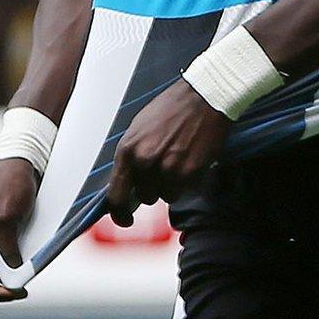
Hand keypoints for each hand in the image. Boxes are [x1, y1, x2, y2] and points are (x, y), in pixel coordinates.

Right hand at [0, 158, 38, 301]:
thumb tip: (14, 275)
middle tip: (24, 289)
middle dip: (1, 286)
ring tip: (26, 275)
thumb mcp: (5, 218)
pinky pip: (0, 260)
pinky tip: (25, 264)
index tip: (16, 293)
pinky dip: (13, 265)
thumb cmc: (6, 185)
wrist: (18, 164)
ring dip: (8, 276)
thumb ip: (7, 250)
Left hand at [105, 78, 229, 226]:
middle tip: (164, 167)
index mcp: (127, 150)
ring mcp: (167, 169)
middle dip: (152, 188)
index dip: (119, 213)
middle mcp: (144, 162)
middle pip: (144, 196)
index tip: (124, 220)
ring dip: (172, 184)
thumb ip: (131, 158)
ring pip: (166, 196)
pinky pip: (184, 190)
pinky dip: (188, 182)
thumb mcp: (139, 131)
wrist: (203, 98)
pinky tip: (191, 161)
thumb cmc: (171, 110)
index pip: (116, 194)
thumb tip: (127, 183)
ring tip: (179, 160)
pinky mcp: (190, 173)